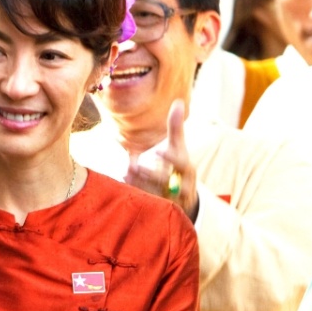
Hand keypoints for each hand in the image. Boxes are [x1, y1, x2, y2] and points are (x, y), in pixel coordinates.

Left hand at [123, 101, 198, 219]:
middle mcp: (181, 185)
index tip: (158, 152)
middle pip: (166, 181)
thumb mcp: (178, 147)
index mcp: (187, 168)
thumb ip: (176, 127)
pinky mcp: (161, 208)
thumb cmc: (178, 165)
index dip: (170, 158)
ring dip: (139, 183)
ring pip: (155, 193)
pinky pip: (149, 202)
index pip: (181, 163)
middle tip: (134, 165)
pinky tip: (124, 182)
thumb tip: (178, 102)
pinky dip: (136, 191)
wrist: (183, 195)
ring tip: (126, 171)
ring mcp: (171, 199)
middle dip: (150, 173)